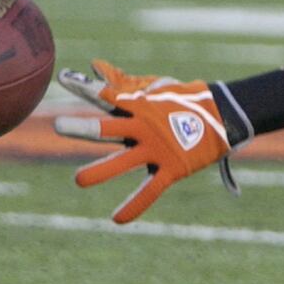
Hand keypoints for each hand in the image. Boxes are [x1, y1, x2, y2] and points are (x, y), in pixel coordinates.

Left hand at [54, 59, 235, 223]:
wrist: (225, 115)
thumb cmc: (183, 100)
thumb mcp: (154, 87)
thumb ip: (122, 81)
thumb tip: (93, 65)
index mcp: (138, 106)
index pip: (106, 94)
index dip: (84, 87)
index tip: (64, 79)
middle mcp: (143, 126)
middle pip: (107, 128)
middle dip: (83, 128)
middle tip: (58, 126)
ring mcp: (157, 148)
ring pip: (123, 162)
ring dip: (101, 171)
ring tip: (79, 181)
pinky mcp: (172, 167)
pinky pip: (150, 190)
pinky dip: (135, 205)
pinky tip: (117, 218)